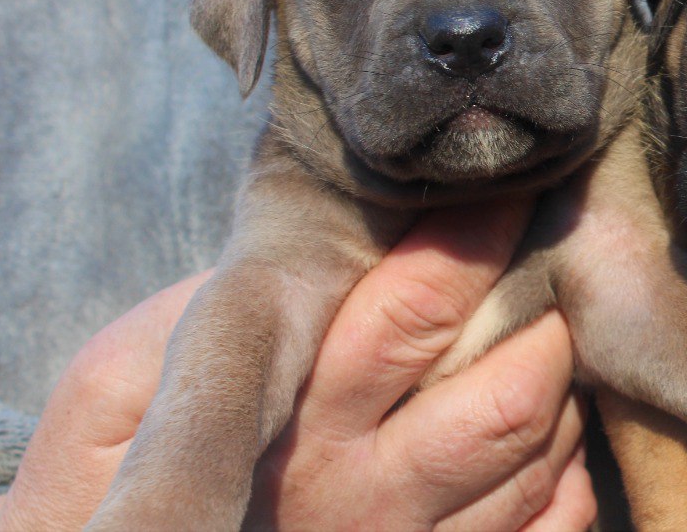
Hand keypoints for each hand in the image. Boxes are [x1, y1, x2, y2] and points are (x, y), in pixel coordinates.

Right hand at [0, 198, 594, 531]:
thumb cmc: (118, 465)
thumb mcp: (117, 381)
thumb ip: (198, 315)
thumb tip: (308, 247)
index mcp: (293, 419)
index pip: (418, 314)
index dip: (481, 239)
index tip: (512, 188)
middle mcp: (362, 492)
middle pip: (511, 392)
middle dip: (547, 311)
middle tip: (548, 255)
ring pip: (540, 453)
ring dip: (562, 381)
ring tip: (544, 326)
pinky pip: (553, 523)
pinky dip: (569, 466)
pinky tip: (547, 423)